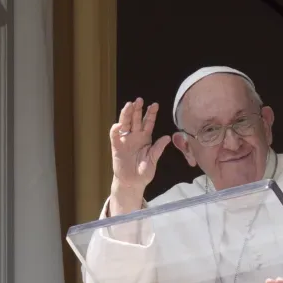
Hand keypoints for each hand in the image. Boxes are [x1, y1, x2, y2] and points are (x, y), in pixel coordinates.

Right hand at [109, 98, 170, 214]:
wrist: (132, 182)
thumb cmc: (144, 172)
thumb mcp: (153, 160)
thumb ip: (158, 149)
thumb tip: (168, 137)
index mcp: (145, 138)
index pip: (148, 123)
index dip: (151, 114)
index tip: (155, 105)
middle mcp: (135, 136)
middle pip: (136, 120)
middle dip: (138, 110)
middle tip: (140, 100)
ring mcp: (125, 140)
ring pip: (126, 124)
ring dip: (127, 114)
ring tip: (129, 105)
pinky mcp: (117, 146)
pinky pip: (115, 135)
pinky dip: (116, 129)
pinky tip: (119, 124)